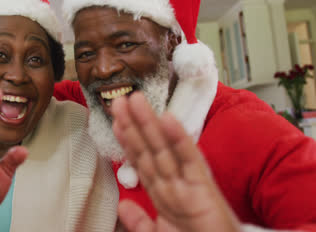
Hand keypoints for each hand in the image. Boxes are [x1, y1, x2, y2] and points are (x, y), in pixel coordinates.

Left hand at [112, 92, 239, 231]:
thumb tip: (123, 205)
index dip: (126, 141)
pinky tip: (167, 119)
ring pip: (163, 147)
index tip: (115, 122)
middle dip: (133, 124)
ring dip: (148, 123)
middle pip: (148, 148)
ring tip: (135, 100)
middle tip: (119, 100)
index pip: (140, 161)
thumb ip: (140, 222)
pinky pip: (189, 158)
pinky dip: (179, 138)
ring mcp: (187, 181)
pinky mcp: (203, 185)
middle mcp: (172, 181)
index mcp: (162, 191)